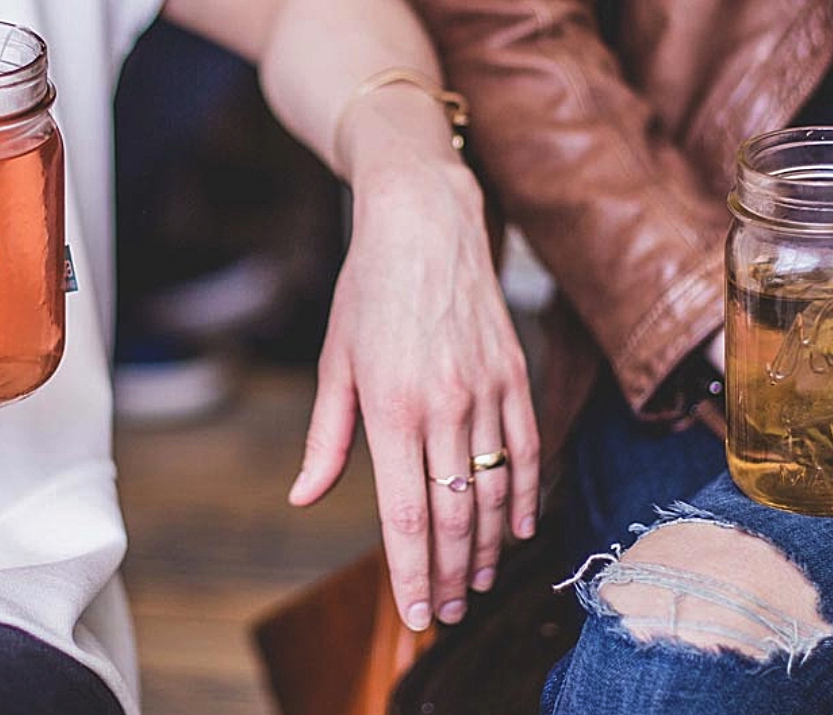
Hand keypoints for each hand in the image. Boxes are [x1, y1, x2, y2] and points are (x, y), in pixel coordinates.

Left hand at [287, 160, 538, 631]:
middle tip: (448, 612)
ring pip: (493, 489)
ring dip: (485, 547)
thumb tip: (305, 497)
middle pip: (452, 513)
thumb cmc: (368, 290)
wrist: (425, 220)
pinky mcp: (514, 372)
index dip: (413, 571)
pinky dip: (525, 496)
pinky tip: (516, 529)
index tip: (418, 612)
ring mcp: (485, 389)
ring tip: (476, 583)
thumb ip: (326, 438)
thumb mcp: (335, 362)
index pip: (405, 513)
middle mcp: (443, 404)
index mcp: (390, 406)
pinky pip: (527, 450)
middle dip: (449, 573)